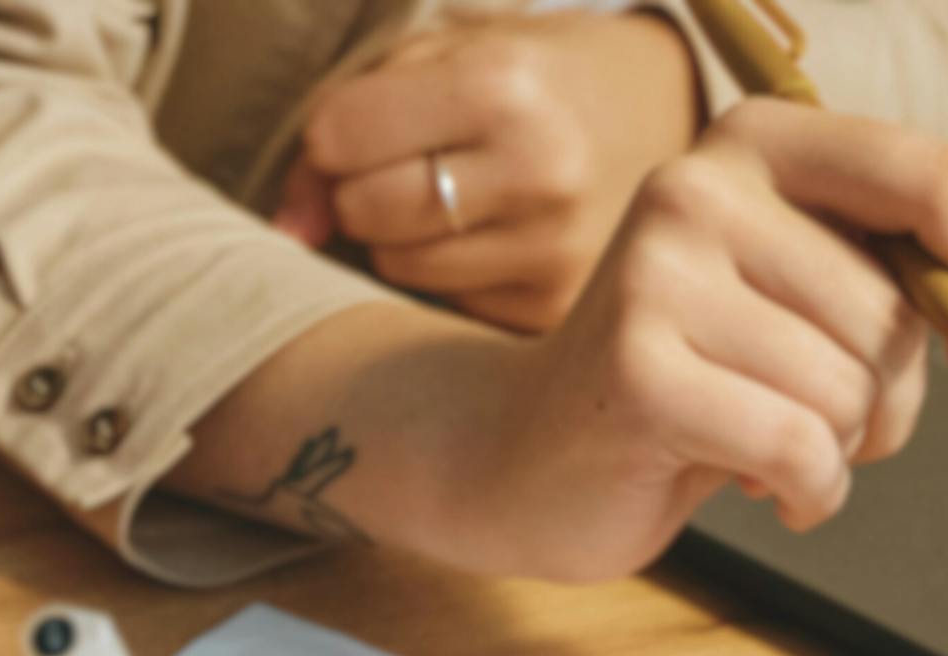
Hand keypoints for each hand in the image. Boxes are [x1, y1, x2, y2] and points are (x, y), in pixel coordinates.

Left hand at [280, 10, 704, 335]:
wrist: (656, 109)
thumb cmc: (527, 76)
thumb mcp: (442, 57)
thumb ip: (344, 122)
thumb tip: (290, 230)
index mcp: (502, 85)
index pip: (339, 137)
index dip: (334, 133)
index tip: (367, 124)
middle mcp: (536, 170)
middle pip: (364, 209)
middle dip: (363, 186)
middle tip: (415, 160)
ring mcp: (553, 248)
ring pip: (397, 265)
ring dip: (402, 234)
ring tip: (459, 195)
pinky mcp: (554, 307)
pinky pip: (445, 303)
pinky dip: (449, 272)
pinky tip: (493, 234)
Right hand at [442, 101, 947, 580]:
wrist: (525, 453)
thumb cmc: (686, 368)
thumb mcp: (804, 281)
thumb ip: (910, 219)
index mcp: (757, 142)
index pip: (935, 181)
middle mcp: (699, 187)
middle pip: (895, 313)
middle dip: (892, 398)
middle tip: (831, 423)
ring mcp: (659, 276)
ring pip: (850, 390)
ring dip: (841, 452)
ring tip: (775, 449)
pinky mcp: (640, 371)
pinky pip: (799, 447)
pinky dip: (807, 493)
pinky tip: (763, 488)